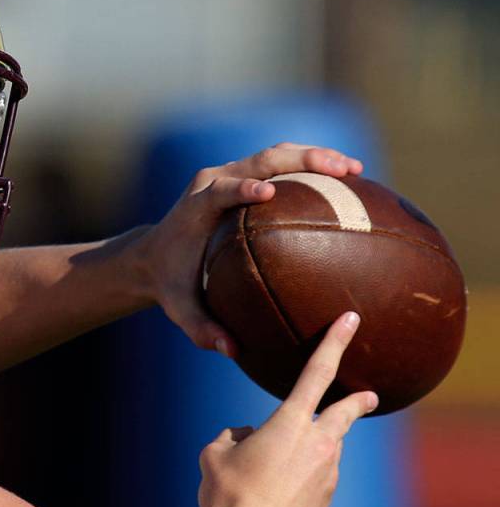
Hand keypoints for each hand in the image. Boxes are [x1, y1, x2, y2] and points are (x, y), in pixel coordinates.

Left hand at [135, 142, 362, 355]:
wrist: (152, 255)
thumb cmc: (171, 284)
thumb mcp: (181, 310)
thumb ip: (202, 330)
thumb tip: (231, 351)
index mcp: (196, 209)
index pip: (219, 192)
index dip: (241, 189)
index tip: (267, 192)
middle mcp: (212, 182)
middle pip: (258, 161)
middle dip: (300, 160)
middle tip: (341, 170)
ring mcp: (226, 174)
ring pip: (273, 155)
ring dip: (313, 156)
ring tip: (355, 170)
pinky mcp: (239, 175)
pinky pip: (277, 165)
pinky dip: (309, 166)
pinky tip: (345, 180)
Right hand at [190, 312, 378, 506]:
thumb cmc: (228, 495)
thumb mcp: (214, 454)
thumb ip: (231, 435)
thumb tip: (245, 435)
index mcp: (290, 423)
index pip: (317, 370)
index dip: (335, 340)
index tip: (351, 318)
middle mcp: (318, 444)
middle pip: (345, 412)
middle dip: (358, 399)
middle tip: (369, 395)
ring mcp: (327, 474)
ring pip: (324, 448)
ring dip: (309, 447)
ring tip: (275, 466)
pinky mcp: (326, 500)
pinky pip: (315, 477)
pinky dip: (301, 475)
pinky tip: (276, 491)